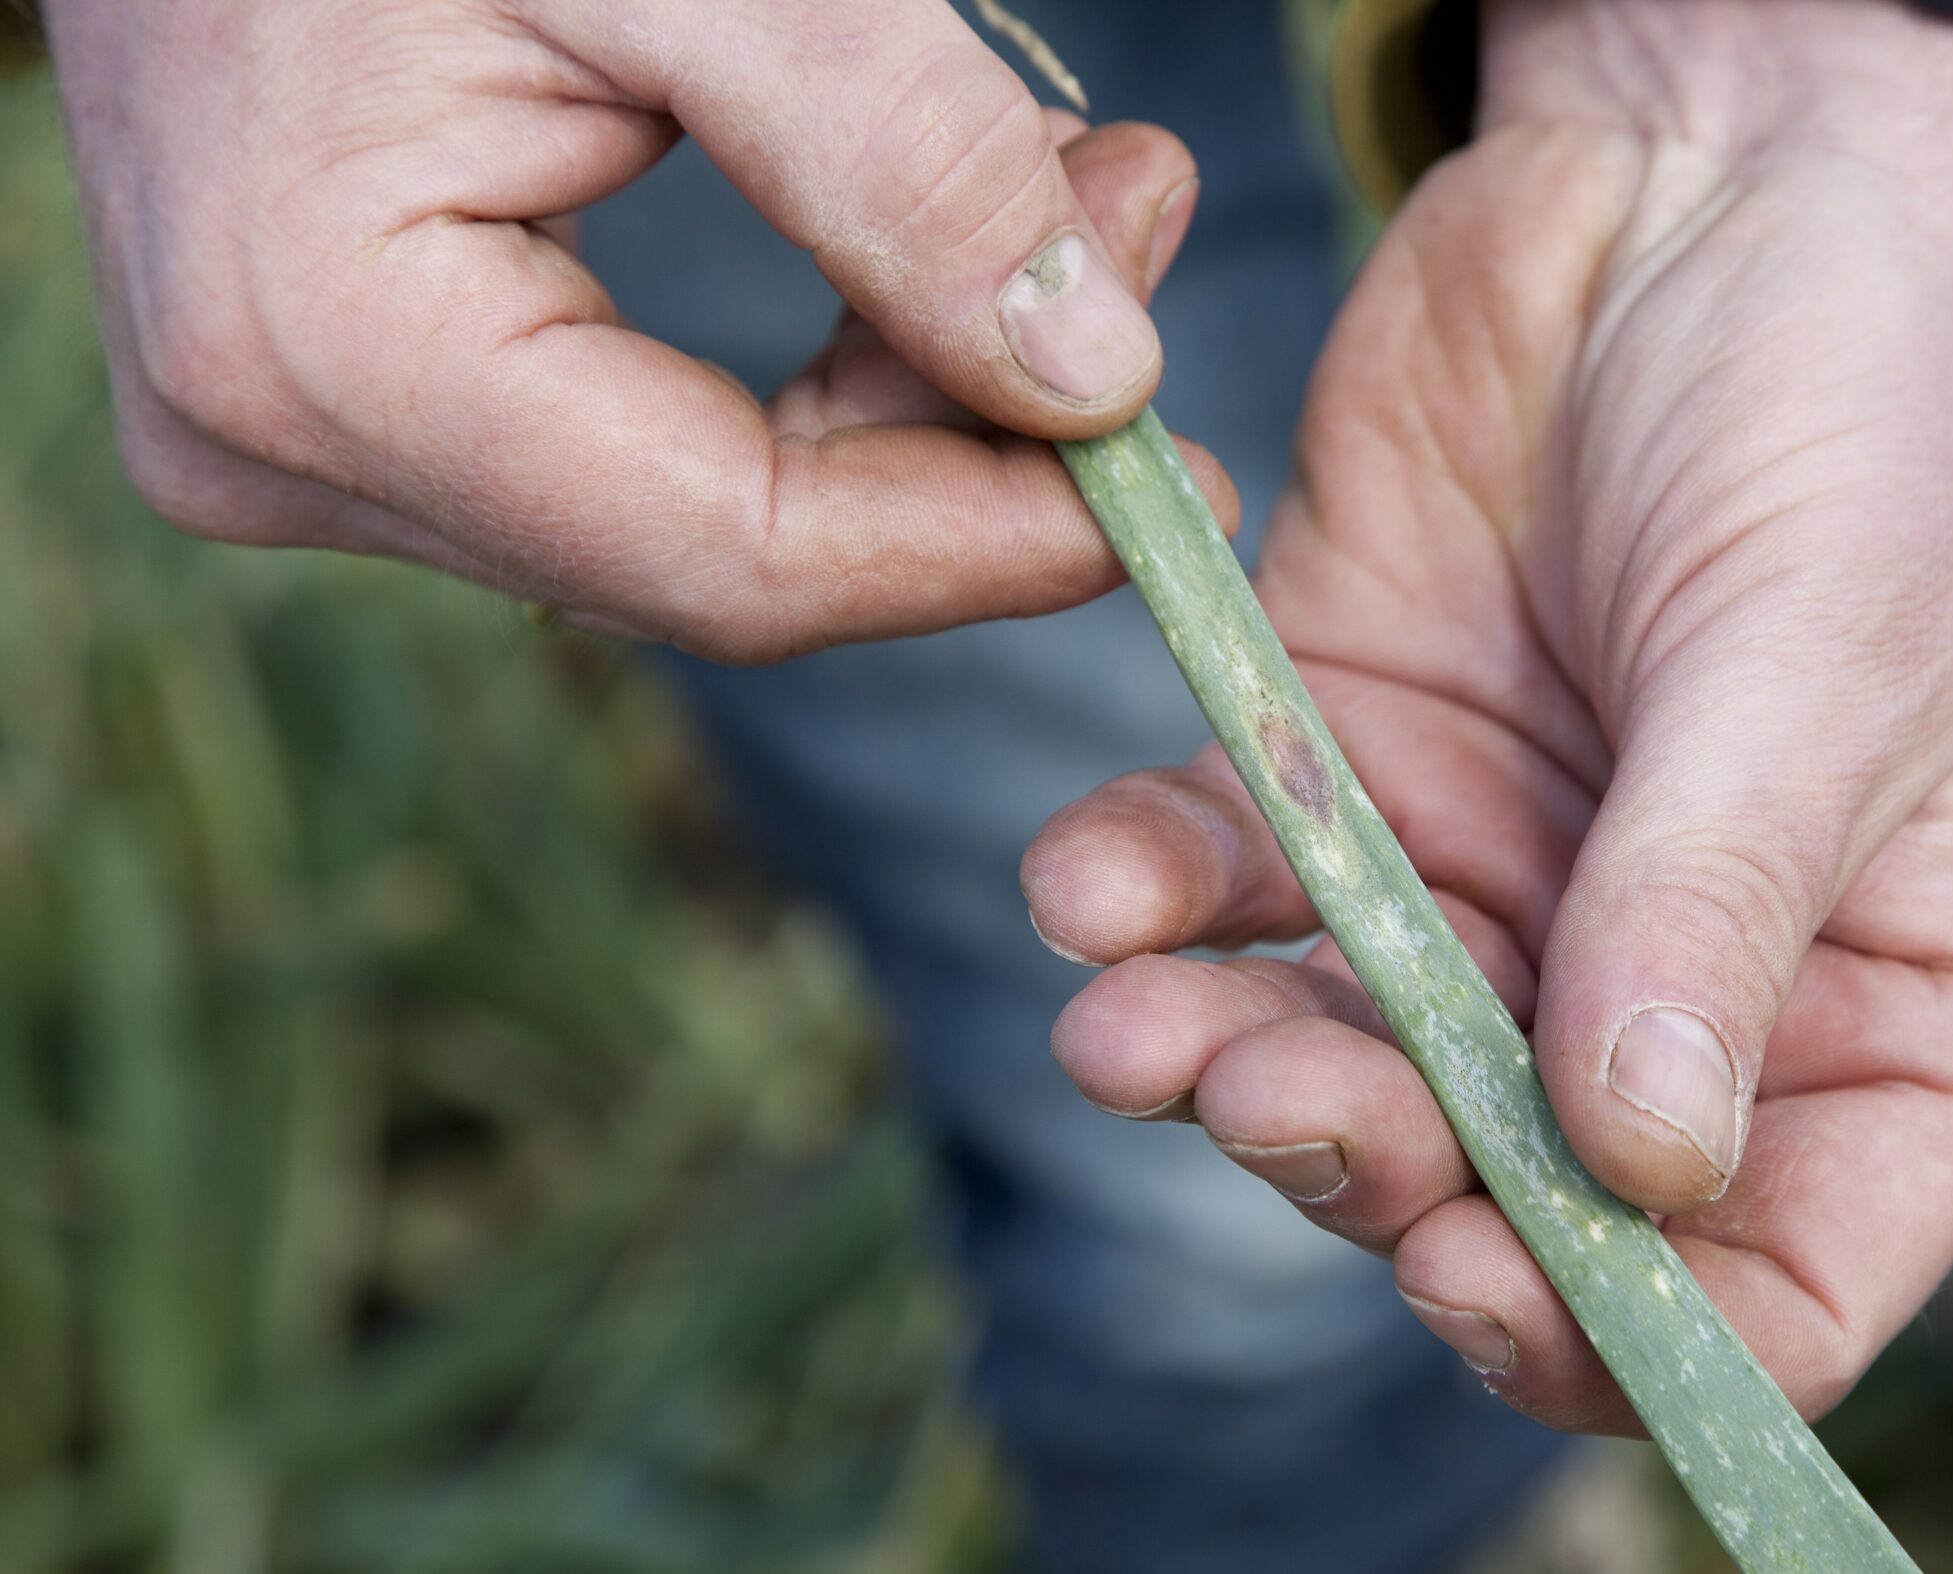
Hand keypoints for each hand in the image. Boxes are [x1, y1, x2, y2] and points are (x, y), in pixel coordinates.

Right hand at [50, 0, 1232, 656]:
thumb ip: (895, 156)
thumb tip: (1100, 383)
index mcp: (326, 348)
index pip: (733, 554)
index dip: (985, 537)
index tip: (1182, 477)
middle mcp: (284, 447)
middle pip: (728, 549)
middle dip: (976, 434)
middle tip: (1139, 230)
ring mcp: (301, 436)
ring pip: (703, 506)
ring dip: (915, 382)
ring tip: (1079, 198)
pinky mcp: (352, 399)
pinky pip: (641, 444)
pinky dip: (817, 363)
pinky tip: (939, 248)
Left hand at [1024, 0, 1952, 1429]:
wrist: (1706, 173)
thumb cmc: (1864, 403)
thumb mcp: (1827, 658)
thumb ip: (1715, 913)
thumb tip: (1632, 1173)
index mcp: (1891, 1014)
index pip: (1781, 1285)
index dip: (1621, 1333)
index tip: (1468, 1273)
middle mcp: (1687, 994)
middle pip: (1521, 1200)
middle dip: (1379, 1176)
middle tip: (1270, 1093)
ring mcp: (1512, 890)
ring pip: (1352, 1064)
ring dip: (1227, 1069)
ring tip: (1135, 1033)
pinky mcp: (1361, 769)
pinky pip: (1232, 885)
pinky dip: (1149, 898)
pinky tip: (1092, 883)